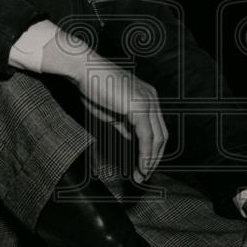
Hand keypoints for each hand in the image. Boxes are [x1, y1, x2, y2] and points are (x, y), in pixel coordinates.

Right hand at [41, 30, 167, 183]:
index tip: (144, 165)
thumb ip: (124, 124)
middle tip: (145, 175)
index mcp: (147, 97)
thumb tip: (132, 138)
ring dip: (150, 160)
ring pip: (157, 138)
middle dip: (154, 158)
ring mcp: (147, 101)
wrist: (84, 70)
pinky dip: (145, 154)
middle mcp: (151, 98)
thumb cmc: (93, 86)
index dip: (152, 149)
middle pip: (162, 135)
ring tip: (142, 176)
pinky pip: (147, 136)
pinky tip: (141, 166)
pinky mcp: (139, 107)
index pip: (156, 128)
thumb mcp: (112, 111)